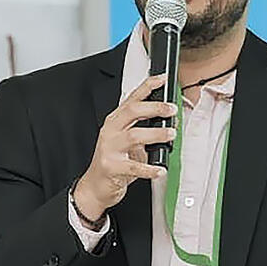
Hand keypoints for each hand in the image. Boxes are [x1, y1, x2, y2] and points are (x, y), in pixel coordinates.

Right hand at [74, 74, 176, 220]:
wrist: (95, 185)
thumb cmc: (114, 161)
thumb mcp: (126, 140)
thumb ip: (143, 129)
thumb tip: (169, 122)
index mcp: (115, 121)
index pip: (132, 98)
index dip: (147, 87)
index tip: (162, 79)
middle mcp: (111, 131)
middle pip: (132, 111)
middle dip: (154, 108)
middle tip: (171, 109)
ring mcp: (110, 148)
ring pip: (134, 135)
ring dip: (155, 134)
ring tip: (170, 135)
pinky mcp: (112, 167)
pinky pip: (134, 166)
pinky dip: (149, 168)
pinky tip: (160, 169)